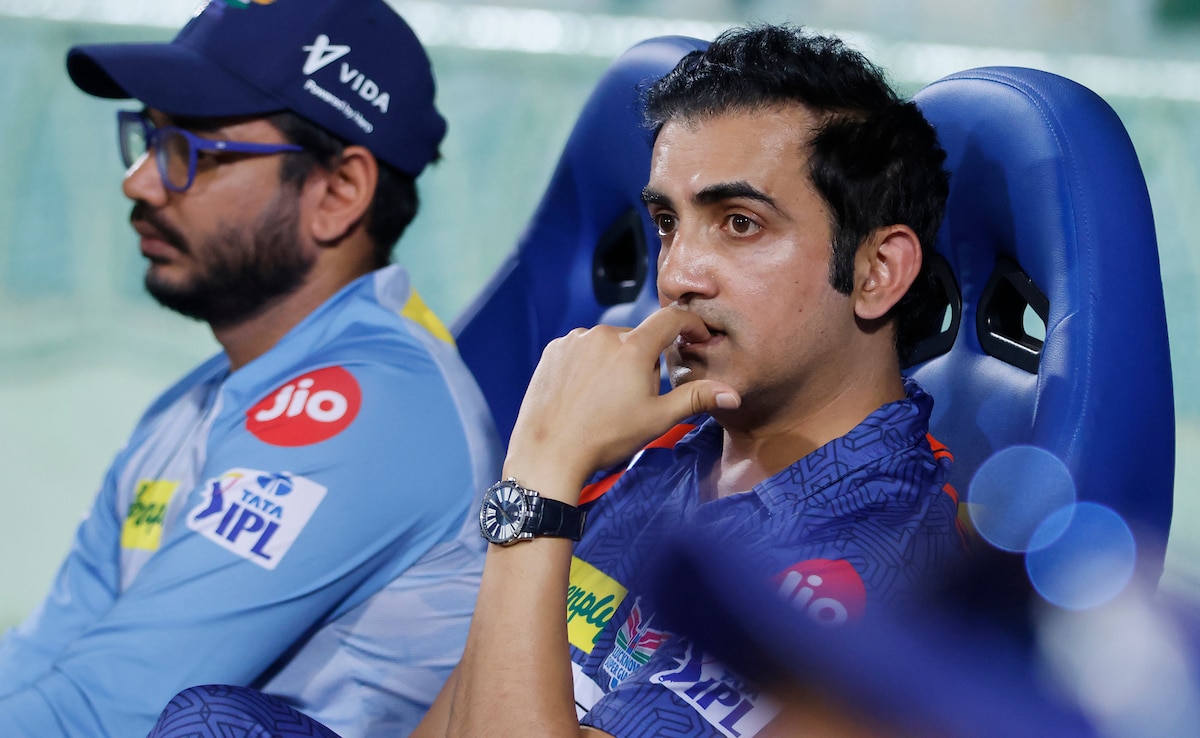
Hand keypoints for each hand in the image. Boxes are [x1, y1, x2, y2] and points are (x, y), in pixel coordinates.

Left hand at [503, 307, 739, 500]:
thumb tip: (732, 394)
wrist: (548, 452)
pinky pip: (581, 349)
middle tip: (637, 396)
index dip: (690, 323)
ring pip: (608, 344)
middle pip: (637, 338)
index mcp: (633, 348)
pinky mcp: (553, 350)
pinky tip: (583, 392)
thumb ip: (695, 399)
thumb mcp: (657, 419)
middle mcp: (603, 335)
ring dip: (615, 361)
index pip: (671, 319)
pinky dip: (588, 364)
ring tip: (605, 398)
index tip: (697, 334)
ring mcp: (574, 340)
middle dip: (645, 359)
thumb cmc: (606, 438)